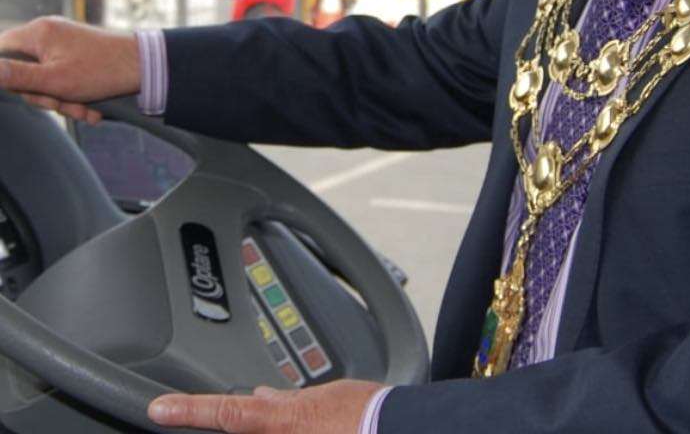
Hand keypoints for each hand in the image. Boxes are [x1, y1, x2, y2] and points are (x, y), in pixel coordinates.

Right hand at [0, 15, 139, 123]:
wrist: (146, 68)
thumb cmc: (102, 71)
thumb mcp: (53, 80)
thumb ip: (15, 76)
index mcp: (37, 33)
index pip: (1, 52)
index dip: (7, 78)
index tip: (25, 91)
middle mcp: (48, 33)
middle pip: (23, 71)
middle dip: (43, 95)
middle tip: (61, 104)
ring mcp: (63, 44)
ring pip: (45, 80)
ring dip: (62, 100)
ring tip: (84, 109)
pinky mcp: (77, 54)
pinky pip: (62, 78)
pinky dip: (73, 95)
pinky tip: (90, 109)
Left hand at [148, 380, 386, 431]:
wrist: (393, 431)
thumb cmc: (365, 413)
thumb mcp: (321, 397)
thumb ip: (284, 402)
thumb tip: (261, 398)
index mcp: (277, 422)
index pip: (223, 413)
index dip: (187, 410)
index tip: (158, 409)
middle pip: (238, 428)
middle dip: (235, 417)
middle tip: (276, 409)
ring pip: (258, 432)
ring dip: (267, 426)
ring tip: (313, 416)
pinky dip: (294, 428)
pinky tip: (309, 424)